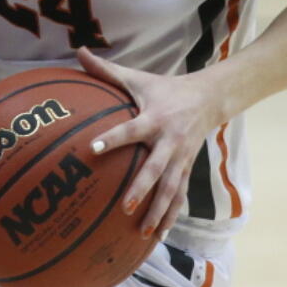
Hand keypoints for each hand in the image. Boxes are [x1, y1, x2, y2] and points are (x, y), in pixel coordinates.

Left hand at [76, 45, 223, 239]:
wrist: (209, 98)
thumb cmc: (164, 89)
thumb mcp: (137, 77)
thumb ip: (105, 69)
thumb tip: (77, 51)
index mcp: (154, 119)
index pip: (130, 130)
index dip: (112, 139)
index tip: (92, 149)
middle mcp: (170, 142)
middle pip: (156, 169)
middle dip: (142, 188)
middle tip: (125, 206)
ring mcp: (181, 158)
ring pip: (171, 189)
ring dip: (158, 211)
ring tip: (143, 232)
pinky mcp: (186, 169)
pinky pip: (179, 196)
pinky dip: (170, 216)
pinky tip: (157, 236)